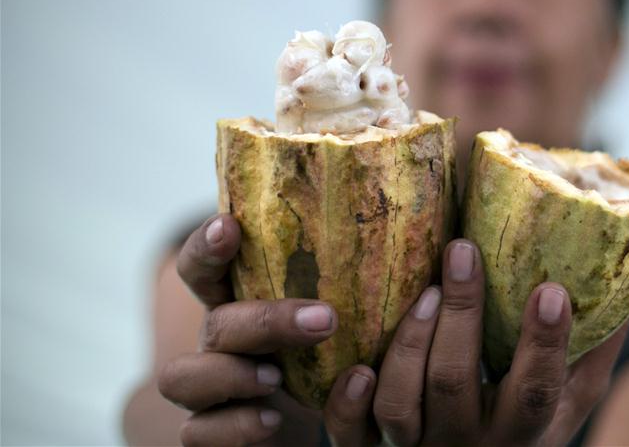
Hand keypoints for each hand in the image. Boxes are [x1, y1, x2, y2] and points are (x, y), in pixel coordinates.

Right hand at [157, 214, 377, 446]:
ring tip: (276, 377)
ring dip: (230, 375)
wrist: (313, 412)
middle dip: (265, 320)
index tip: (230, 225)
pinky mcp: (210, 433)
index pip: (204, 266)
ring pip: (182, 377)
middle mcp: (218, 341)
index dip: (207, 246)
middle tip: (325, 320)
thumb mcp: (337, 307)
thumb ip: (353, 275)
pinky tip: (271, 419)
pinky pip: (197, 433)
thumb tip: (423, 234)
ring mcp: (207, 388)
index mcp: (240, 300)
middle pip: (216, 323)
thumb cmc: (329, 346)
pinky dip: (231, 426)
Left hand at [349, 238, 628, 445]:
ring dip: (409, 344)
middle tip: (462, 252)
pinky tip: (357, 366)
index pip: (535, 394)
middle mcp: (465, 445)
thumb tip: (625, 287)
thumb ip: (593, 354)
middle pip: (456, 385)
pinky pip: (348, 432)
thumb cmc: (524, 431)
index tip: (551, 289)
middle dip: (460, 316)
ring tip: (424, 292)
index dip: (544, 344)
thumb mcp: (568, 405)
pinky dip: (347, 401)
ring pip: (400, 403)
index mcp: (520, 432)